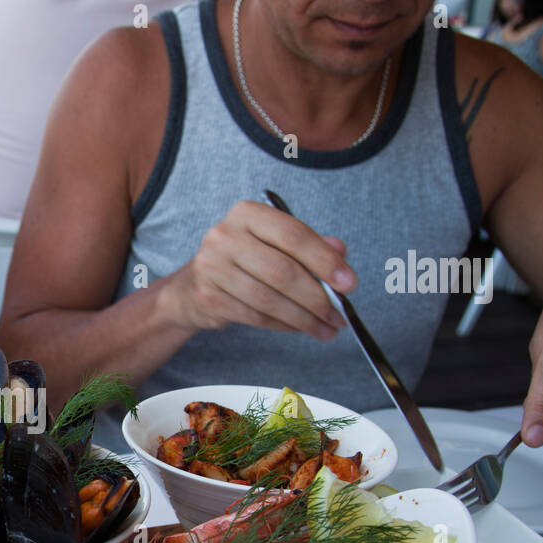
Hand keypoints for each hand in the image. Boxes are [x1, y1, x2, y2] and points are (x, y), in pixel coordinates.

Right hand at [167, 200, 354, 339]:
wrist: (193, 286)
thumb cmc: (243, 260)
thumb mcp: (274, 243)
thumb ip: (308, 245)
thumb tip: (341, 253)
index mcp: (247, 214)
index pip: (294, 235)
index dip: (325, 261)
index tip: (349, 283)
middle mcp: (226, 236)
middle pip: (283, 271)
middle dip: (317, 297)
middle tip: (340, 314)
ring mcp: (213, 267)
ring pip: (270, 299)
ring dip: (304, 318)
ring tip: (326, 327)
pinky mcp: (209, 298)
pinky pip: (256, 317)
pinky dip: (284, 325)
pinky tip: (300, 328)